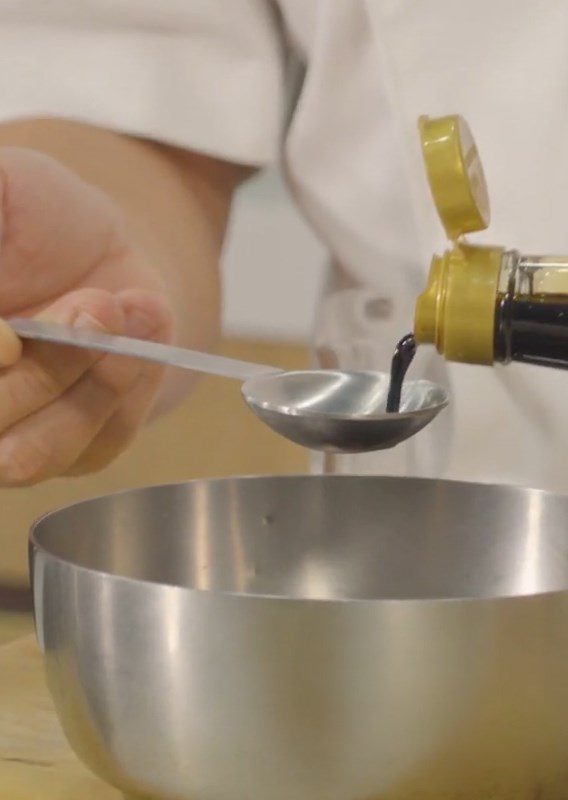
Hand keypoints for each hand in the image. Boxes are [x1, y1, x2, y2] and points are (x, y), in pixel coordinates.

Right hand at [0, 147, 173, 484]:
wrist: (102, 247)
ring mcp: (10, 434)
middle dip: (44, 369)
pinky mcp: (75, 448)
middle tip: (97, 303)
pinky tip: (143, 326)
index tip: (12, 336)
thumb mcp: (6, 182)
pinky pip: (97, 443)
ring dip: (88, 384)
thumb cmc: (37, 211)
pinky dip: (128, 384)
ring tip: (124, 310)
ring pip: (29, 455)